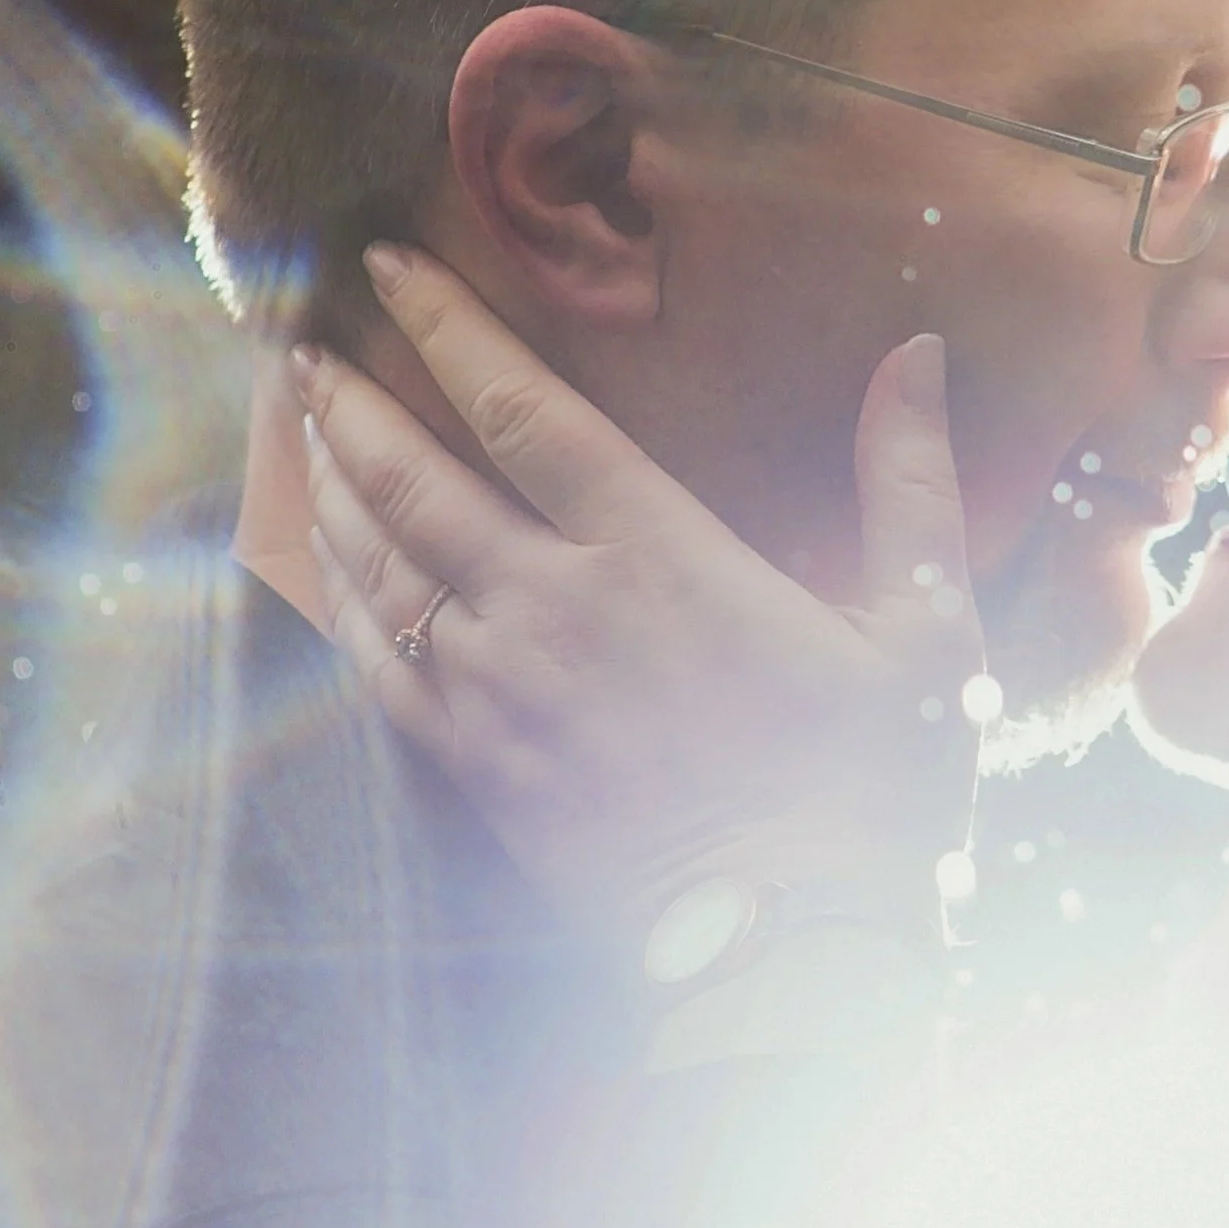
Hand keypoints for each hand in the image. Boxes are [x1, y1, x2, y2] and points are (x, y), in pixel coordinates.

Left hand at [294, 246, 985, 948]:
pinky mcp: (482, 775)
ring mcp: (505, 695)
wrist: (794, 963)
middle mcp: (558, 608)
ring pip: (382, 567)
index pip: (524, 409)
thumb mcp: (927, 634)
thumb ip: (909, 485)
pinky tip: (328, 570)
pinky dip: (343, 603)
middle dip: (351, 404)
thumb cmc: (876, 795)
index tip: (387, 264)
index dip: (446, 327)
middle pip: (418, 479)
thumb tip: (918, 355)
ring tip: (304, 436)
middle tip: (302, 351)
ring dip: (332, 491)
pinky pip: (381, 669)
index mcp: (660, 552)